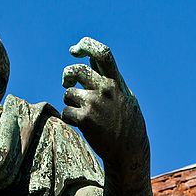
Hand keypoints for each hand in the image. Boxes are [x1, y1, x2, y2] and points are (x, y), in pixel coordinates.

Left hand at [62, 37, 147, 165]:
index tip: (75, 50)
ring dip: (71, 103)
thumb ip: (109, 78)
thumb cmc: (126, 122)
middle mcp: (105, 89)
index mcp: (116, 82)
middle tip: (66, 83)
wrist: (129, 150)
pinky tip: (82, 125)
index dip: (87, 45)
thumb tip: (91, 59)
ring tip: (84, 114)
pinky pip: (66, 112)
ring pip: (68, 93)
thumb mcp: (124, 95)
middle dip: (67, 75)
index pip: (103, 53)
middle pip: (77, 70)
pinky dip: (69, 118)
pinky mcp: (85, 119)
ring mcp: (94, 103)